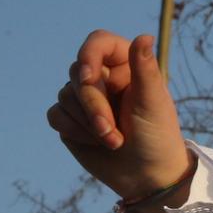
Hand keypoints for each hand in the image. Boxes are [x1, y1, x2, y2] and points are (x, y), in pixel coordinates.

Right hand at [48, 31, 190, 202]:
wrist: (147, 176)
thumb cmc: (157, 137)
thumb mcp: (153, 102)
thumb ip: (145, 69)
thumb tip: (145, 36)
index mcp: (126, 67)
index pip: (98, 42)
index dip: (88, 55)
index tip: (90, 78)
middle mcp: (103, 79)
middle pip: (77, 73)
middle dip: (93, 105)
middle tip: (113, 130)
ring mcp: (84, 100)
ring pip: (64, 95)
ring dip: (86, 122)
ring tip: (113, 141)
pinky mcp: (70, 121)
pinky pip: (55, 114)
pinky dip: (74, 130)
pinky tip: (95, 143)